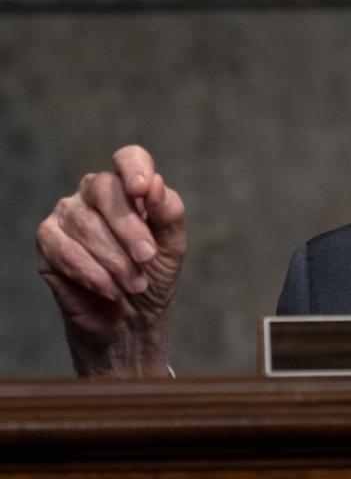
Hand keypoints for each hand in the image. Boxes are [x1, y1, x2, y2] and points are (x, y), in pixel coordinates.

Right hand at [36, 145, 186, 376]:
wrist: (131, 321)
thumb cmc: (153, 275)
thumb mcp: (172, 246)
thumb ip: (168, 212)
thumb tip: (155, 184)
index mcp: (128, 188)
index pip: (128, 159)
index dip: (134, 168)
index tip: (143, 190)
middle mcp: (93, 194)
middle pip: (105, 190)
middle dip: (129, 228)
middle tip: (147, 258)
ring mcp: (67, 216)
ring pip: (86, 224)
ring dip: (115, 260)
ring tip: (134, 285)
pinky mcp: (47, 244)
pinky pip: (65, 251)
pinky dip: (92, 273)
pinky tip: (110, 290)